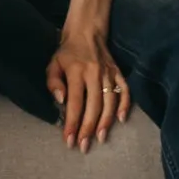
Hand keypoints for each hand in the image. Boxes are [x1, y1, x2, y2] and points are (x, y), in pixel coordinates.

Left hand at [46, 28, 129, 150]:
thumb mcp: (53, 64)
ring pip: (110, 101)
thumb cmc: (66, 52)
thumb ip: (53, 83)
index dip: (72, 123)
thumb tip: (61, 101)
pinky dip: (125, 105)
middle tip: (83, 146)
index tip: (69, 140)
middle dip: (88, 128)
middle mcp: (94, 73)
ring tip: (100, 138)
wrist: (86, 31)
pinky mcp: (118, 72)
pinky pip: (125, 90)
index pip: (75, 103)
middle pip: (93, 106)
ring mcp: (108, 72)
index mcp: (76, 71)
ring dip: (106, 122)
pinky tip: (121, 120)